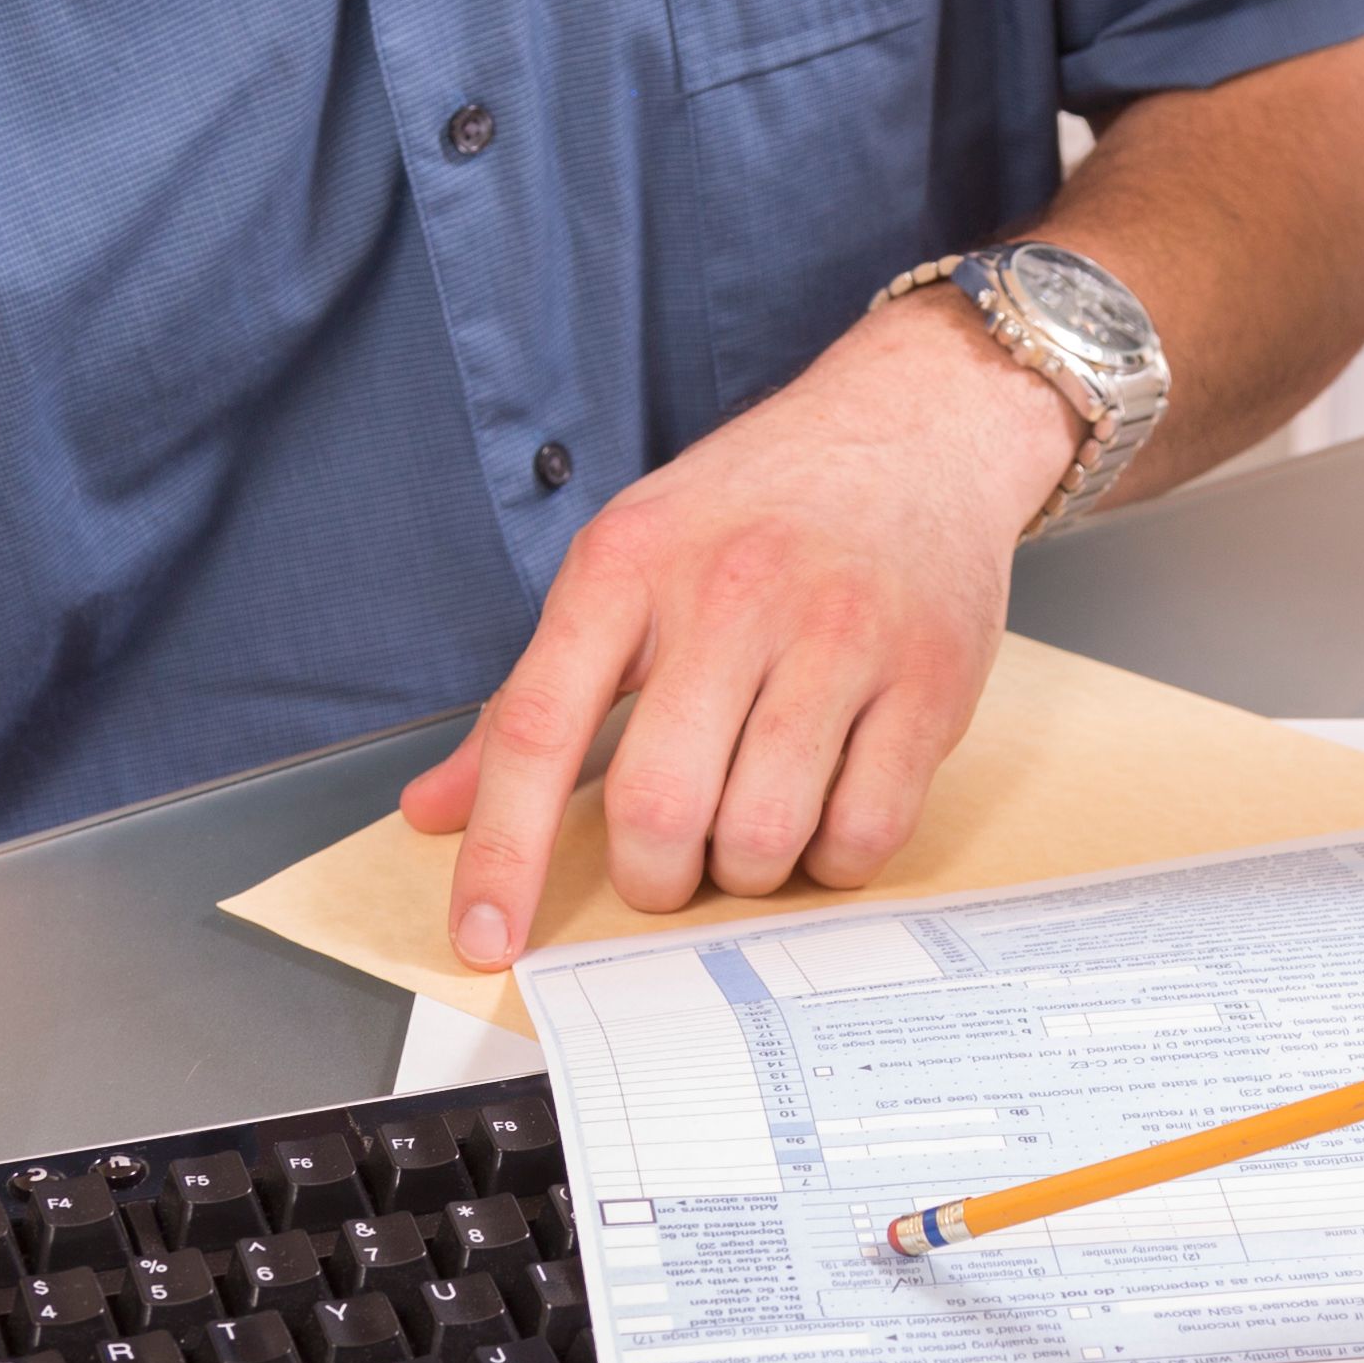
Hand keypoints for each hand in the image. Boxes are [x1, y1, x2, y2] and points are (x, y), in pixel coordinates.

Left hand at [403, 292, 1079, 967]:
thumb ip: (528, 698)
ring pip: (764, 834)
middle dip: (653, 877)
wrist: (915, 425)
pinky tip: (825, 815)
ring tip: (751, 827)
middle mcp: (732, 592)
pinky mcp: (930, 677)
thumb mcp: (623, 566)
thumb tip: (433, 812)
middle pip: (659, 807)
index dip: (501, 854)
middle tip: (668, 863)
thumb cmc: (756, 508)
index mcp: (628, 563)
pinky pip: (866, 831)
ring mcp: (839, 634)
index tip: (484, 937)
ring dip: (745, 871)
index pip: (535, 729)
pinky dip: (833, 861)